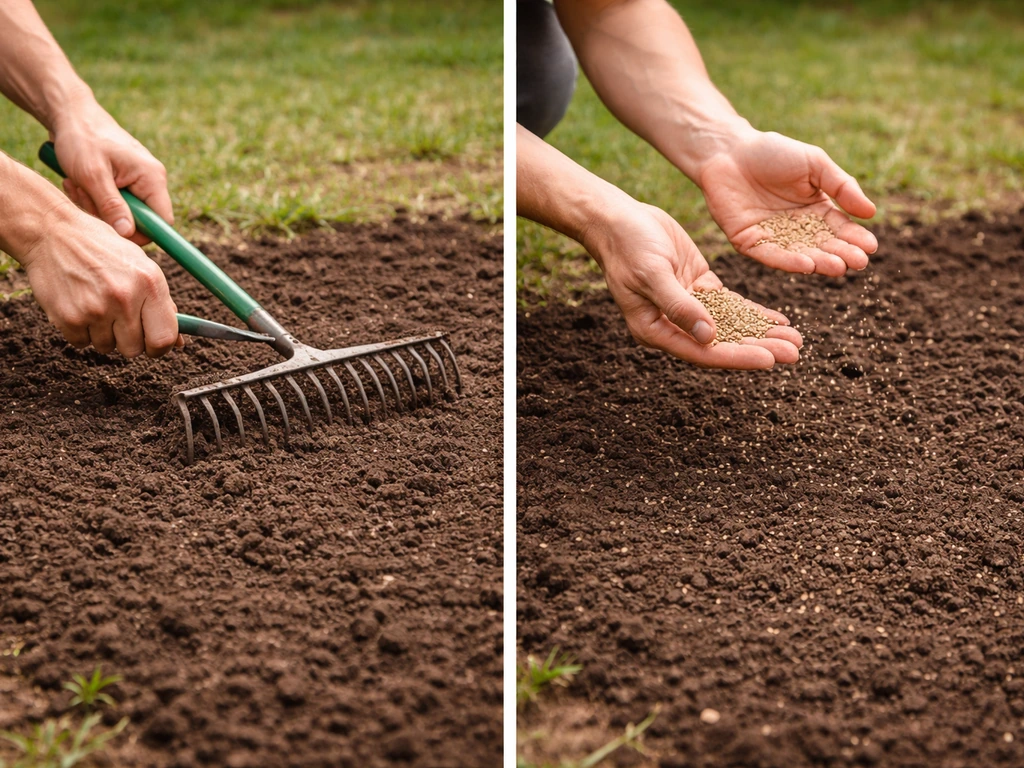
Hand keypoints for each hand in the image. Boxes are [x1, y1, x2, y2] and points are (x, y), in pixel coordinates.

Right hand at [19, 202, 182, 357]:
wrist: (52, 232)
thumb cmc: (102, 249)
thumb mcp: (140, 266)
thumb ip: (162, 303)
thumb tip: (179, 342)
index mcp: (150, 283)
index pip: (164, 338)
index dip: (160, 347)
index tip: (153, 345)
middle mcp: (125, 297)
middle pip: (135, 349)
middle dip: (129, 340)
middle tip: (119, 320)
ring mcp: (95, 309)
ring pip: (107, 347)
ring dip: (103, 334)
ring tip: (96, 305)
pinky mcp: (68, 317)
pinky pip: (81, 343)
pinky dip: (80, 331)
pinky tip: (78, 306)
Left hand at [50, 98, 171, 245]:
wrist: (70, 114)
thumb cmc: (82, 138)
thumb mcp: (93, 174)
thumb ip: (112, 206)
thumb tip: (128, 233)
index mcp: (152, 178)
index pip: (162, 221)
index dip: (141, 232)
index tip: (112, 228)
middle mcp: (151, 181)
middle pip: (139, 220)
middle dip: (108, 216)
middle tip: (83, 195)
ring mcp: (137, 182)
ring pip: (122, 214)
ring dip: (95, 206)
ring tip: (77, 184)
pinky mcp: (124, 183)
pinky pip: (113, 204)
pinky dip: (93, 199)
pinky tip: (79, 183)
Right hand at [583, 202, 801, 369]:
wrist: (617, 219)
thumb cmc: (627, 247)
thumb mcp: (652, 274)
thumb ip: (679, 305)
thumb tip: (708, 336)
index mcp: (655, 330)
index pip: (703, 352)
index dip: (737, 356)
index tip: (770, 360)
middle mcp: (673, 324)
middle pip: (722, 343)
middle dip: (759, 348)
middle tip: (794, 353)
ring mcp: (688, 306)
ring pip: (730, 326)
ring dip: (761, 333)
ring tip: (795, 340)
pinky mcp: (698, 286)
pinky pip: (730, 305)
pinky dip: (753, 312)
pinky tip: (778, 319)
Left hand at [699, 130, 877, 276]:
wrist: (729, 151)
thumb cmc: (773, 152)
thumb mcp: (815, 164)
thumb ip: (841, 187)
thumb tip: (871, 213)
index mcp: (814, 210)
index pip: (839, 229)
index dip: (854, 238)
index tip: (871, 247)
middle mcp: (795, 229)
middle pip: (822, 246)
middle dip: (841, 255)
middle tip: (859, 263)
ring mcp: (772, 237)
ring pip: (799, 255)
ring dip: (819, 263)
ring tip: (838, 267)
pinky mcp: (748, 242)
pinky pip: (770, 255)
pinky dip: (788, 261)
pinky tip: (807, 264)